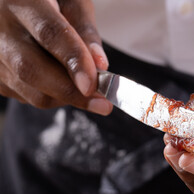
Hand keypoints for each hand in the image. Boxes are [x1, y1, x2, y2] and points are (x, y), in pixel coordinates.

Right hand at [0, 0, 112, 114]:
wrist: (10, 6)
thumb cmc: (47, 1)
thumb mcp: (71, 1)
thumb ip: (85, 29)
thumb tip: (99, 65)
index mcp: (20, 1)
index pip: (49, 34)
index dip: (74, 61)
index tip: (92, 84)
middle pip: (31, 69)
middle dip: (71, 92)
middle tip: (102, 103)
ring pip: (29, 90)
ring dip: (65, 97)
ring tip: (88, 90)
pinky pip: (25, 97)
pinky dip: (51, 97)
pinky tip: (62, 83)